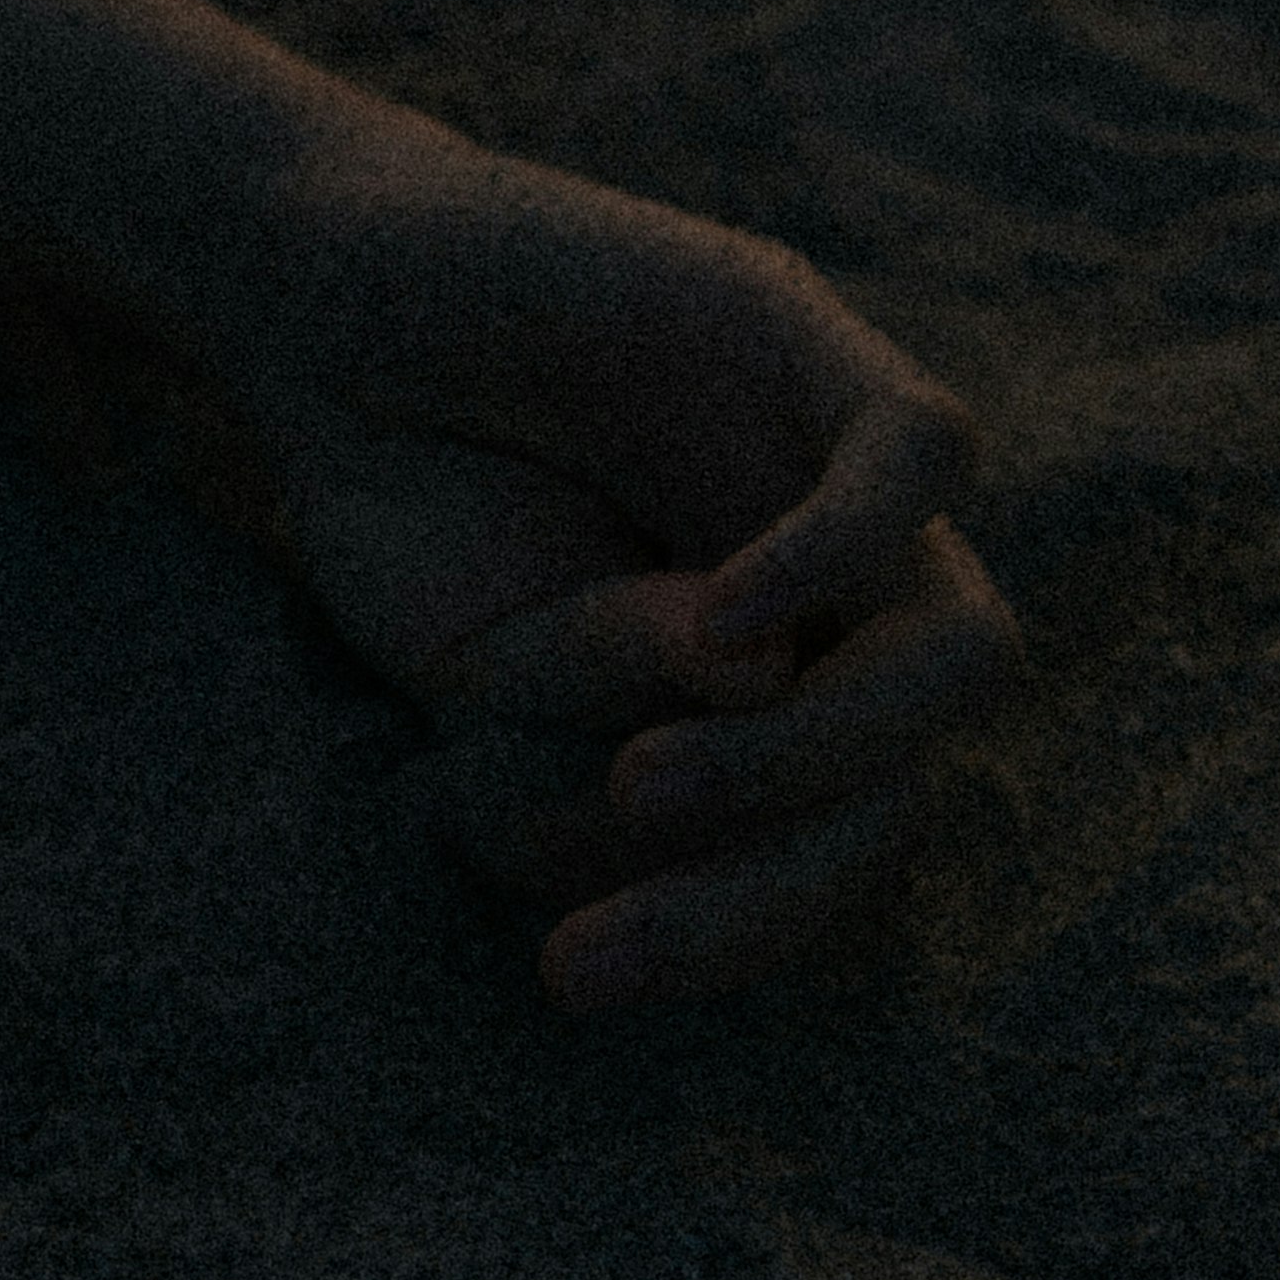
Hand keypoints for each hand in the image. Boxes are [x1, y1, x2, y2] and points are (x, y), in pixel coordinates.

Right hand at [193, 105, 1025, 1009]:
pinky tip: (728, 614)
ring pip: (958, 649)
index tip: (569, 969)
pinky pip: (919, 453)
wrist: (320, 309)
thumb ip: (606, 747)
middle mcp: (847, 602)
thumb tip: (757, 689)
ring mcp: (840, 472)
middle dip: (764, 888)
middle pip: (914, 782)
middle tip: (592, 938)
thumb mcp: (482, 692)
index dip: (733, 933)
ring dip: (817, 754)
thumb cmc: (418, 515)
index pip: (843, 851)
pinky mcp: (804, 333)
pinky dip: (841, 551)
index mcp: (790, 704)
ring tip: (646, 780)